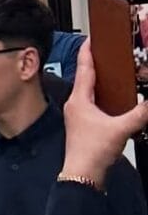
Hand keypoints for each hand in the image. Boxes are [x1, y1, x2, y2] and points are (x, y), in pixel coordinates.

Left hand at [62, 41, 147, 184]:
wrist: (82, 176)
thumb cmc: (93, 151)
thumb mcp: (120, 129)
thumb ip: (139, 115)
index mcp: (79, 99)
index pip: (84, 68)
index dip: (87, 52)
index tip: (91, 38)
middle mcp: (75, 104)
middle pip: (85, 78)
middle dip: (95, 65)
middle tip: (105, 53)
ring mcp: (78, 116)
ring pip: (88, 93)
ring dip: (98, 83)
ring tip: (111, 74)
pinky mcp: (83, 127)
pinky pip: (92, 105)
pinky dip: (101, 98)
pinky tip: (112, 102)